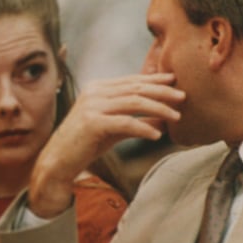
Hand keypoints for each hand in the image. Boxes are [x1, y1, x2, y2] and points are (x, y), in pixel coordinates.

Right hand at [28, 73, 184, 217]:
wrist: (58, 161)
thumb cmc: (85, 144)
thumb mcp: (113, 128)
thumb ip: (135, 118)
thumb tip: (163, 118)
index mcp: (97, 88)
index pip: (132, 80)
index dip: (155, 80)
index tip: (175, 82)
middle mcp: (94, 92)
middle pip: (136, 88)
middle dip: (162, 91)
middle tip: (183, 97)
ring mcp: (92, 106)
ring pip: (134, 102)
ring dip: (159, 108)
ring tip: (176, 116)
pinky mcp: (92, 123)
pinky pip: (126, 122)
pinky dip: (144, 127)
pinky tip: (157, 135)